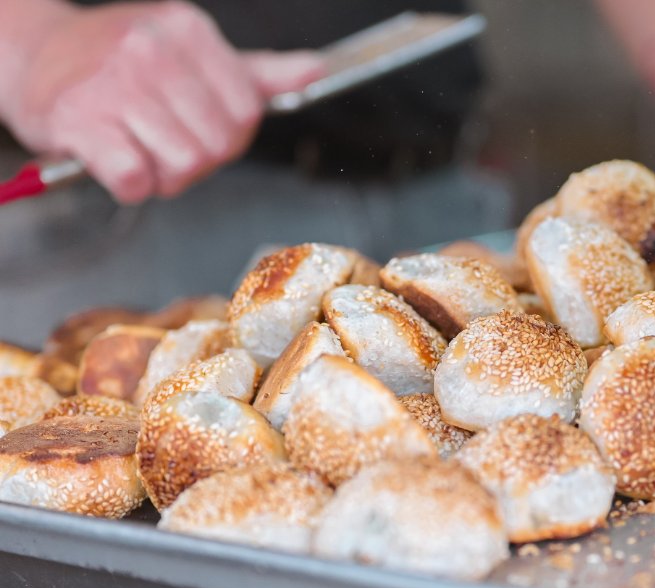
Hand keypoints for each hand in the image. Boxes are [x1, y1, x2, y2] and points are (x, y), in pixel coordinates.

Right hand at [1, 1, 321, 202]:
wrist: (34, 55)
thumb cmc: (120, 62)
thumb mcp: (192, 54)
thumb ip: (256, 74)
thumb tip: (314, 72)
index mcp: (190, 31)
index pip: (247, 114)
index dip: (226, 138)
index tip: (195, 128)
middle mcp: (154, 49)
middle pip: (216, 146)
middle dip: (193, 161)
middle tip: (160, 143)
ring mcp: (115, 82)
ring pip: (180, 165)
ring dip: (160, 174)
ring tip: (135, 147)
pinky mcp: (80, 119)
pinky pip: (134, 178)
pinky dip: (128, 183)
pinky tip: (112, 158)